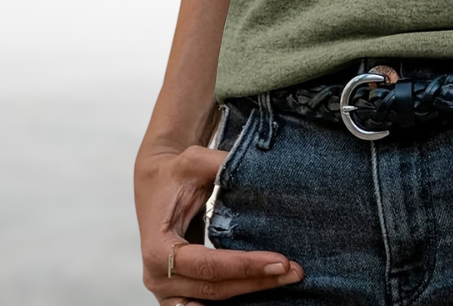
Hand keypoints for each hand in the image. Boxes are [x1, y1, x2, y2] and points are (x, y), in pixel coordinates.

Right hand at [134, 142, 303, 303]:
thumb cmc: (176, 171)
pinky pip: (205, 305)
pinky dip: (233, 301)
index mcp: (158, 248)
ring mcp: (166, 289)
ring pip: (213, 302)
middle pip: (215, 289)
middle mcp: (158, 276)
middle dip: (258, 281)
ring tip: (286, 280)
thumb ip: (222, 164)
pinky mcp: (176, 292)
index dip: (245, 265)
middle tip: (296, 271)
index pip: (209, 265)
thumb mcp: (196, 161)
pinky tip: (260, 291)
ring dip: (250, 293)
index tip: (281, 260)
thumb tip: (258, 169)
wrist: (157, 181)